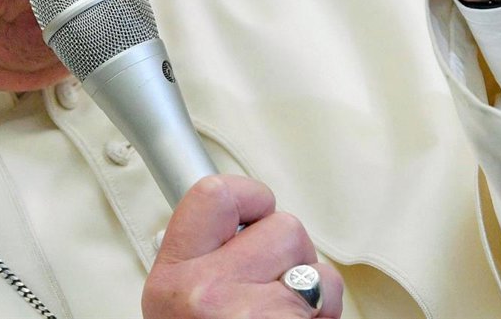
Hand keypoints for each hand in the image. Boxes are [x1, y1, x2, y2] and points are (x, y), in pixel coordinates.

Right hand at [143, 175, 342, 317]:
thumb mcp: (176, 306)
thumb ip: (199, 262)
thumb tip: (232, 226)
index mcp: (171, 280)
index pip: (213, 194)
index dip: (249, 194)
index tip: (256, 207)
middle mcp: (205, 292)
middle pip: (282, 226)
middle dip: (291, 256)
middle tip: (275, 284)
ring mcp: (250, 313)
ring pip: (315, 266)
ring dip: (313, 290)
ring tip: (288, 314)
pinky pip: (328, 299)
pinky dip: (324, 315)